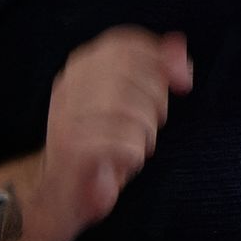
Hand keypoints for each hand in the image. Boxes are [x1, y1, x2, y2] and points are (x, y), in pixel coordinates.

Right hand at [38, 28, 191, 237]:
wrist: (57, 196)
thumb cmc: (102, 148)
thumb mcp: (130, 105)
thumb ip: (153, 73)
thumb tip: (179, 47)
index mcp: (80, 68)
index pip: (125, 44)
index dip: (160, 58)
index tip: (183, 82)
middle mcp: (69, 86)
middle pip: (132, 73)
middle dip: (156, 101)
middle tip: (149, 126)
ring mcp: (67, 117)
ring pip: (130, 110)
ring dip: (145, 133)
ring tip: (133, 147)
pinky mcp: (72, 149)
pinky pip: (124, 143)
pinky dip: (133, 156)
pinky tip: (123, 162)